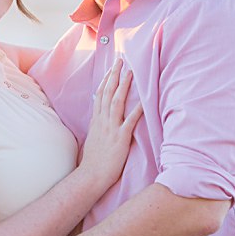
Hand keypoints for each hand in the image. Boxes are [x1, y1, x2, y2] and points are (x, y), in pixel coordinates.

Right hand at [79, 58, 143, 189]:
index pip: (100, 94)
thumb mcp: (93, 138)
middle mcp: (102, 121)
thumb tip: (100, 116)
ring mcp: (111, 129)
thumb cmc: (93, 161)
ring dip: (123, 86)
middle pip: (108, 93)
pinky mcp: (120, 138)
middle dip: (114, 75)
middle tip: (121, 60)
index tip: (111, 68)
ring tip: (130, 72)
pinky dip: (136, 111)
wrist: (91, 175)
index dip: (106, 79)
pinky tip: (143, 101)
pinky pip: (129, 122)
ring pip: (116, 102)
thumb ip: (98, 125)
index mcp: (96, 120)